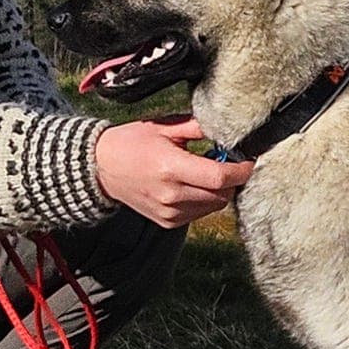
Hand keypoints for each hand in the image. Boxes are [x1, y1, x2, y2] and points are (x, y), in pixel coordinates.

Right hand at [94, 114, 252, 227]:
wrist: (99, 167)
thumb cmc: (132, 142)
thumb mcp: (165, 127)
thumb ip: (199, 127)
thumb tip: (230, 127)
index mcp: (171, 168)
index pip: (220, 177)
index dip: (242, 170)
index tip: (249, 160)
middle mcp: (171, 194)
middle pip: (222, 194)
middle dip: (233, 178)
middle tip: (228, 162)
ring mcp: (169, 212)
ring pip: (214, 205)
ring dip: (219, 190)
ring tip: (207, 172)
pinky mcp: (167, 222)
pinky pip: (200, 213)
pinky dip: (205, 200)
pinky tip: (193, 185)